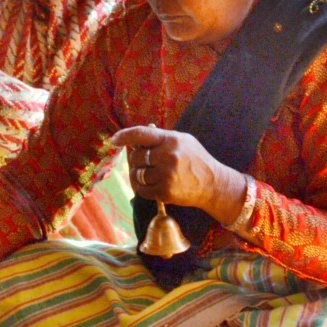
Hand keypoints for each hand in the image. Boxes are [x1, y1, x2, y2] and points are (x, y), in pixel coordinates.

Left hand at [111, 125, 245, 217]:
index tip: (114, 140)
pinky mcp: (165, 191)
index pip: (140, 134)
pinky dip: (143, 187)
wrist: (213, 184)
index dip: (124, 136)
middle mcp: (168, 156)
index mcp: (171, 140)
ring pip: (137, 174)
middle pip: (135, 157)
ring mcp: (166, 175)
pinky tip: (152, 184)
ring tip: (151, 174)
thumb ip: (160, 139)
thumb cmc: (195, 160)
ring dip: (140, 175)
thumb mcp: (183, 141)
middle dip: (137, 160)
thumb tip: (134, 140)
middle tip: (146, 163)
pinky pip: (141, 189)